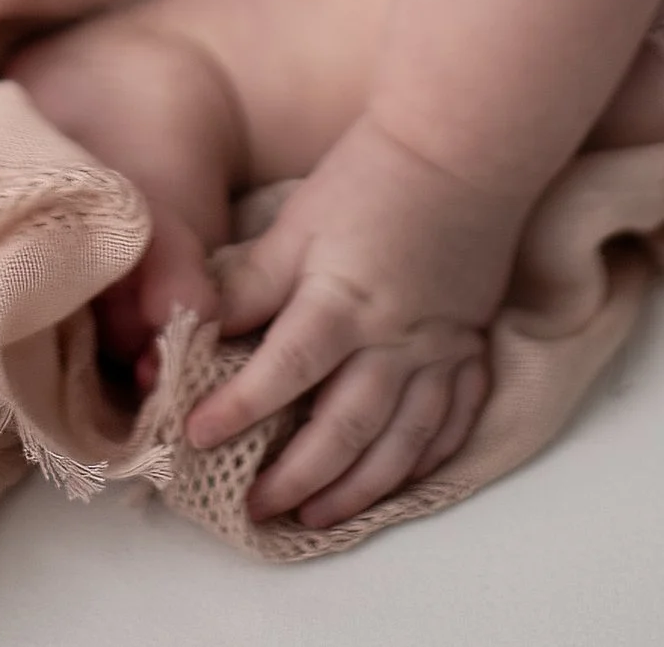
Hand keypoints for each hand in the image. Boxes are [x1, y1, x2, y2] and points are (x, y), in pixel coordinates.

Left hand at [184, 112, 522, 528]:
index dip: (236, 410)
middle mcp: (394, 342)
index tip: (193, 435)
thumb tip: (199, 328)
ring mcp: (440, 352)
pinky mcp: (470, 348)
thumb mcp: (298, 223)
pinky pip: (452, 425)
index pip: (282, 374)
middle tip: (254, 506)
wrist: (462, 147)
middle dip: (295, 477)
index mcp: (342, 305)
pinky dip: (422, 463)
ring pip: (399, 444)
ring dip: (354, 489)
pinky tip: (396, 481)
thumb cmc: (371, 177)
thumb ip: (252, 283)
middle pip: (343, 430)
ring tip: (313, 516)